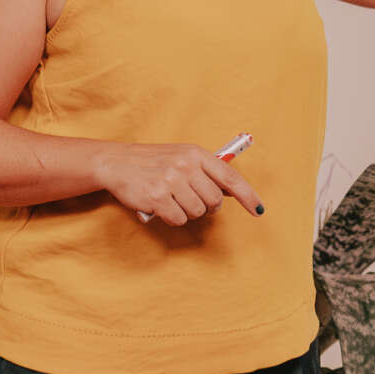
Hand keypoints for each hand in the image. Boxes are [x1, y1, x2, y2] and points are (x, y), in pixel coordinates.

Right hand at [95, 143, 265, 226]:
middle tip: (190, 199)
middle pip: (214, 201)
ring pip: (197, 212)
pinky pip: (178, 219)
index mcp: (196, 154)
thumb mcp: (182, 157)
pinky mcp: (157, 197)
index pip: (230, 178)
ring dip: (186, 212)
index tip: (258, 209)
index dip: (248, 195)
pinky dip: (171, 217)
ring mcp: (171, 181)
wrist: (116, 162)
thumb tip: (232, 192)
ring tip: (172, 199)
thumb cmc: (153, 162)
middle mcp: (186, 165)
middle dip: (206, 206)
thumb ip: (206, 172)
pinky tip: (161, 206)